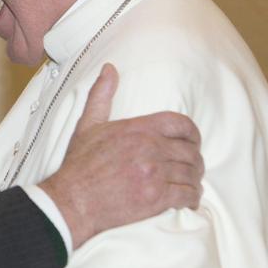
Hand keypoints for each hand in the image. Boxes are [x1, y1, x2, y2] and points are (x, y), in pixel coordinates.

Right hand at [39, 64, 203, 248]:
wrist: (73, 200)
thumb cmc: (80, 164)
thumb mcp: (88, 124)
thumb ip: (101, 95)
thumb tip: (109, 68)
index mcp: (138, 129)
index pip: (181, 124)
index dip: (193, 134)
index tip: (192, 143)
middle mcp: (150, 148)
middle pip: (191, 151)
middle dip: (194, 160)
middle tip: (190, 168)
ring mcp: (155, 173)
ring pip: (191, 173)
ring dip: (194, 180)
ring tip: (189, 184)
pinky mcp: (157, 198)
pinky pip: (188, 195)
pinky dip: (192, 198)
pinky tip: (187, 200)